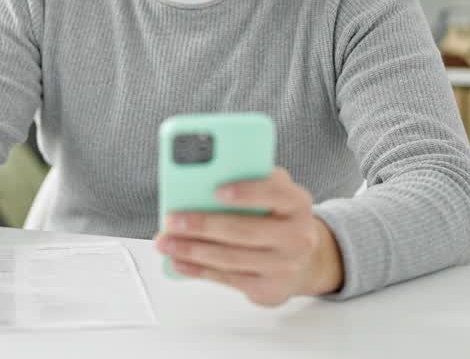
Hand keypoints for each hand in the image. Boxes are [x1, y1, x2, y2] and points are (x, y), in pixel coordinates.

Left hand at [154, 167, 342, 305]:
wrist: (303, 260)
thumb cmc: (277, 216)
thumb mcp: (271, 190)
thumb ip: (248, 179)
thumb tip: (201, 180)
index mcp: (297, 202)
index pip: (274, 193)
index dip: (245, 192)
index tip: (215, 191)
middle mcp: (297, 236)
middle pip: (244, 231)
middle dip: (203, 225)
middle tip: (172, 219)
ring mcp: (285, 267)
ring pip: (230, 258)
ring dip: (192, 250)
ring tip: (165, 241)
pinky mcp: (269, 290)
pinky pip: (227, 279)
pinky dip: (198, 270)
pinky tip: (178, 261)